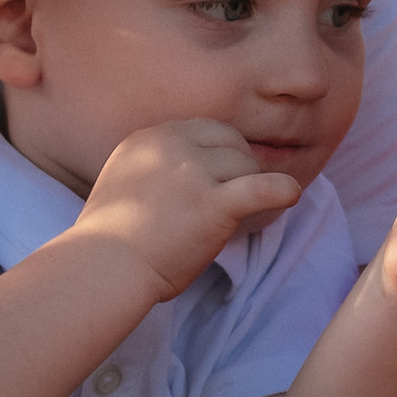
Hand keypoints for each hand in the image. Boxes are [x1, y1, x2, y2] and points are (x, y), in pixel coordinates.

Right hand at [79, 119, 301, 303]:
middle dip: (239, 163)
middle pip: (229, 140)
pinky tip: (292, 195)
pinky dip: (282, 190)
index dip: (220, 151)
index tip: (223, 173)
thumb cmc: (112, 237)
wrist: (104, 266)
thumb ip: (155, 165)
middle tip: (237, 191)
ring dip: (250, 184)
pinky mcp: (213, 203)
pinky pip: (262, 188)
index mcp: (148, 138)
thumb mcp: (125, 179)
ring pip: (246, 165)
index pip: (204, 129)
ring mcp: (193, 172)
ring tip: (243, 211)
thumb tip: (192, 170)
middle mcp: (171, 146)